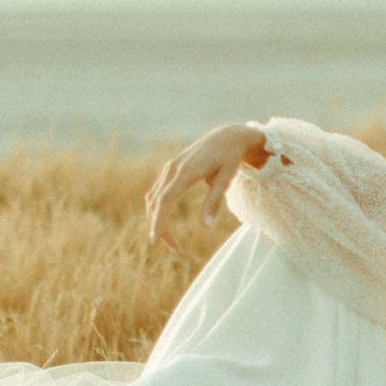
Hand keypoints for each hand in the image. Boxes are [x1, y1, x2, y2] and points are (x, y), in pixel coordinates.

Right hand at [145, 123, 269, 250]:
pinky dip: (158, 208)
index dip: (158, 221)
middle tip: (175, 249)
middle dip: (160, 226)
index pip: (165, 200)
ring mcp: (170, 167)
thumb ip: (215, 201)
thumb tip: (206, 227)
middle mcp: (173, 168)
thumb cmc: (231, 158)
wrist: (228, 136)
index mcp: (186, 171)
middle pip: (157, 202)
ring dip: (157, 218)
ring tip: (171, 240)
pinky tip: (165, 220)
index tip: (155, 240)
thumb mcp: (227, 178)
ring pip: (154, 197)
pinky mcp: (171, 169)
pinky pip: (158, 191)